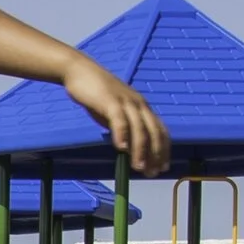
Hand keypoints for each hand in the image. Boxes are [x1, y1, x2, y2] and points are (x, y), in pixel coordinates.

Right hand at [62, 56, 168, 174]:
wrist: (80, 71)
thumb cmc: (96, 94)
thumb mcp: (115, 112)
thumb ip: (124, 127)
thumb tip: (129, 149)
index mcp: (141, 107)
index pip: (160, 130)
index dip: (163, 150)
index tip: (162, 167)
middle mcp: (138, 104)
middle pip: (153, 131)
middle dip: (155, 154)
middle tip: (152, 172)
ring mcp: (125, 101)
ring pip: (139, 128)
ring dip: (140, 149)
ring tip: (138, 167)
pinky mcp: (110, 100)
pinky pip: (119, 120)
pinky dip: (122, 135)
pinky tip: (121, 149)